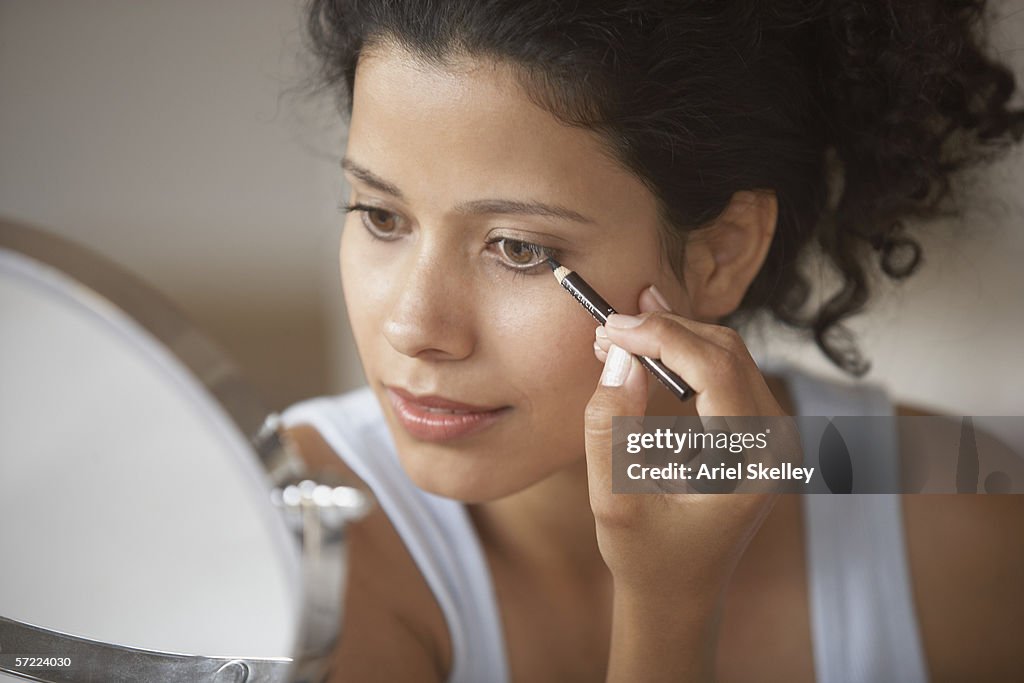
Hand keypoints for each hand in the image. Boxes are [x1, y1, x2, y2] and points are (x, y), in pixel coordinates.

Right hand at [586, 285, 785, 600]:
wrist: (678, 594)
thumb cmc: (648, 557)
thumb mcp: (615, 498)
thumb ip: (611, 427)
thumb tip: (620, 355)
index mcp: (756, 464)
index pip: (716, 371)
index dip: (662, 338)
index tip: (611, 327)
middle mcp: (777, 442)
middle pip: (726, 352)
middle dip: (665, 331)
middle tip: (607, 330)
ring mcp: (772, 434)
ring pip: (725, 354)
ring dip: (672, 338)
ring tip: (618, 338)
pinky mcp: (755, 429)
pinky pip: (723, 372)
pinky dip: (681, 355)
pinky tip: (646, 350)